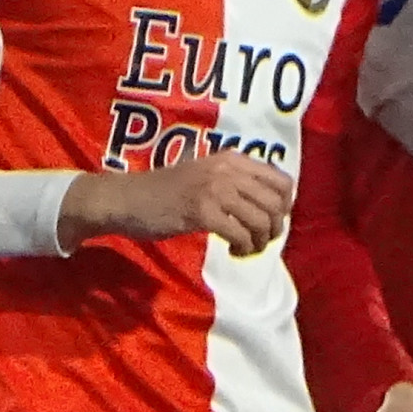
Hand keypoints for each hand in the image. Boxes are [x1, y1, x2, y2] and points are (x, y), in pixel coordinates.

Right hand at [66, 149, 295, 255]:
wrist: (128, 198)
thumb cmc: (165, 192)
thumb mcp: (205, 175)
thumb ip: (234, 182)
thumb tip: (267, 206)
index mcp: (232, 159)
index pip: (282, 180)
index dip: (284, 207)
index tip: (269, 222)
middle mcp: (227, 170)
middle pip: (276, 204)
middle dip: (273, 229)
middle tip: (258, 242)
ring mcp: (214, 189)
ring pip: (261, 221)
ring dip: (259, 243)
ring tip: (244, 249)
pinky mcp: (202, 212)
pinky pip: (240, 235)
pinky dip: (242, 249)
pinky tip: (232, 252)